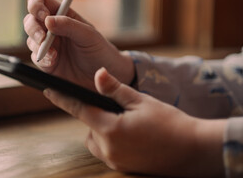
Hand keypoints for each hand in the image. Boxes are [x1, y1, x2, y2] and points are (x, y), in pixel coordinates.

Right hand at [23, 0, 133, 89]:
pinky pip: (36, 58)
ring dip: (38, 45)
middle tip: (43, 37)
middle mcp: (52, 29)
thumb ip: (69, 25)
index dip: (36, 5)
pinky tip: (53, 62)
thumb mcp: (88, 35)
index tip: (42, 15)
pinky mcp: (46, 62)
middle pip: (30, 20)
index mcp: (62, 15)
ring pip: (31, 40)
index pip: (41, 2)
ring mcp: (48, 46)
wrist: (103, 76)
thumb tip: (47, 20)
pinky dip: (42, 59)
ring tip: (54, 54)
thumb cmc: (99, 50)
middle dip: (33, 28)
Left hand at [43, 67, 226, 176]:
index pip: (79, 110)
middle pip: (89, 126)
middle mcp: (109, 149)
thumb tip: (97, 74)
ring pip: (97, 139)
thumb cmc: (170, 123)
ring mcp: (116, 161)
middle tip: (118, 108)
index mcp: (111, 129)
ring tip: (128, 122)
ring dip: (104, 129)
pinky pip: (108, 150)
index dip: (62, 98)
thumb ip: (115, 89)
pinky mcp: (123, 167)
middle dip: (97, 115)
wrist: (194, 151)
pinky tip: (132, 135)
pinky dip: (112, 140)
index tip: (48, 90)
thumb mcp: (142, 101)